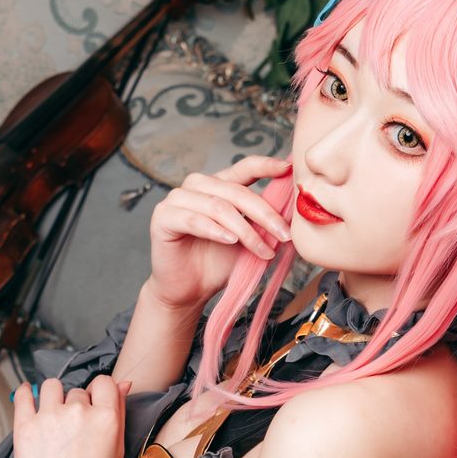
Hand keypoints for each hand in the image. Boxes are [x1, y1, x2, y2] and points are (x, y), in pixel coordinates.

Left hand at [12, 374, 131, 457]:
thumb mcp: (117, 451)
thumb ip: (119, 413)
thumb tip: (123, 383)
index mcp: (106, 418)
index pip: (104, 382)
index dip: (98, 393)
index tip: (92, 405)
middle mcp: (78, 412)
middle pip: (76, 391)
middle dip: (75, 405)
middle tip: (71, 430)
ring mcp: (50, 417)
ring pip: (51, 386)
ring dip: (53, 396)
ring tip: (51, 417)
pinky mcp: (25, 427)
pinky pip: (24, 395)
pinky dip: (26, 392)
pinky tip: (28, 395)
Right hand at [147, 154, 293, 313]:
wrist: (189, 291)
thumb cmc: (217, 265)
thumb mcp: (248, 240)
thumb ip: (262, 221)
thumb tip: (293, 209)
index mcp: (218, 185)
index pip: (243, 168)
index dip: (265, 166)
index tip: (288, 169)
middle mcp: (196, 186)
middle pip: (236, 191)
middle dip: (264, 214)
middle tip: (284, 235)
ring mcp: (177, 199)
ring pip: (218, 206)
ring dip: (245, 230)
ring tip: (263, 250)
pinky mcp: (163, 218)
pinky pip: (194, 220)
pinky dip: (215, 231)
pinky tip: (230, 242)